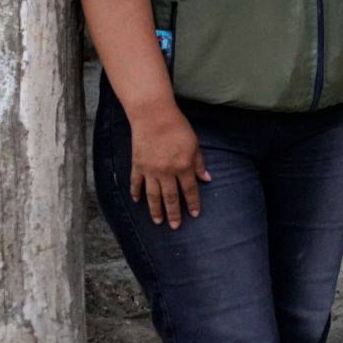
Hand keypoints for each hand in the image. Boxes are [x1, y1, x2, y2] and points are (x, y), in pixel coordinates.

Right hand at [128, 101, 209, 227]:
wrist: (153, 116)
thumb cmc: (177, 127)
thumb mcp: (194, 144)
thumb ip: (199, 163)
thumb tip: (207, 179)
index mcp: (183, 166)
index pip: (189, 190)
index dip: (192, 203)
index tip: (194, 214)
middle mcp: (166, 172)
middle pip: (170, 197)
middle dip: (174, 213)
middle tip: (175, 226)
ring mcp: (150, 170)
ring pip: (153, 195)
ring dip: (155, 210)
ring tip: (158, 221)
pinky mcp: (137, 165)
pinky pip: (136, 183)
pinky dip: (136, 193)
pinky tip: (138, 202)